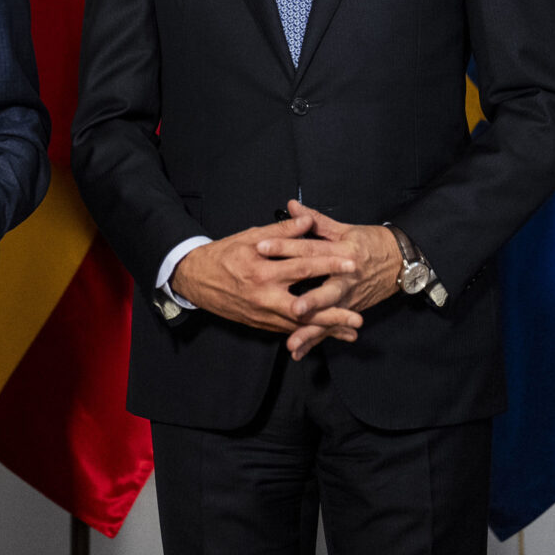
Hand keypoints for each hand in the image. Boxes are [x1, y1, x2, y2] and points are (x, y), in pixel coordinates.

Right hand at [170, 214, 363, 351]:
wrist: (196, 279)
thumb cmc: (224, 254)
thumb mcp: (250, 236)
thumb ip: (282, 230)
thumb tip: (308, 220)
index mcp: (263, 270)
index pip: (302, 266)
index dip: (329, 264)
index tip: (352, 263)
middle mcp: (264, 296)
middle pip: (305, 307)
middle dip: (333, 312)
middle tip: (358, 315)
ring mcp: (262, 314)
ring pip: (300, 325)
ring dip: (326, 329)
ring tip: (351, 332)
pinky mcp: (261, 325)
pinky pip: (289, 331)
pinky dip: (310, 333)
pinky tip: (328, 334)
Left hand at [256, 202, 403, 358]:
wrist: (401, 262)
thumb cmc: (371, 242)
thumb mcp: (344, 229)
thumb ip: (316, 220)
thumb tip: (292, 206)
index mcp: (342, 251)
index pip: (310, 248)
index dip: (285, 246)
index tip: (261, 246)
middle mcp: (347, 277)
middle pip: (324, 288)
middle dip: (308, 299)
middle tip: (291, 308)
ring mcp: (349, 297)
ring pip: (328, 315)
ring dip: (310, 329)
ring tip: (292, 340)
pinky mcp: (349, 310)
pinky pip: (330, 327)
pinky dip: (315, 340)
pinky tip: (298, 351)